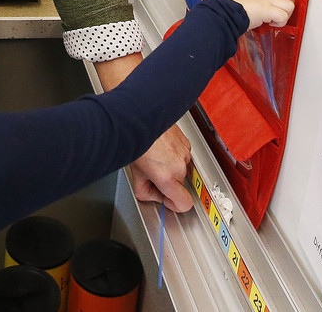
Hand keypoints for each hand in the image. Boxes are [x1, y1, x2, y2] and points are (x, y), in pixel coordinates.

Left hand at [95, 54, 193, 211]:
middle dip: (165, 183)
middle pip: (178, 185)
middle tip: (149, 173)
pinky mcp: (186, 142)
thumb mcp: (135, 175)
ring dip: (168, 167)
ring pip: (179, 169)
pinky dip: (171, 156)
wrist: (139, 116)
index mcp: (168, 176)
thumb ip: (146, 192)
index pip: (184, 204)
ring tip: (152, 158)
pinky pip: (181, 156)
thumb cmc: (135, 141)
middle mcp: (180, 165)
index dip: (174, 205)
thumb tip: (152, 195)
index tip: (166, 200)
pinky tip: (158, 149)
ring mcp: (185, 152)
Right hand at [220, 0, 295, 29]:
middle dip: (288, 6)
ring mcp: (267, 1)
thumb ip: (249, 0)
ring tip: (274, 20)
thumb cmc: (227, 6)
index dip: (281, 0)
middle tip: (278, 14)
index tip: (274, 9)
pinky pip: (283, 16)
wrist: (224, 11)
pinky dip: (280, 23)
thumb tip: (250, 8)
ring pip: (290, 5)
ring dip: (285, 15)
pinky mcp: (267, 10)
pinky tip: (270, 24)